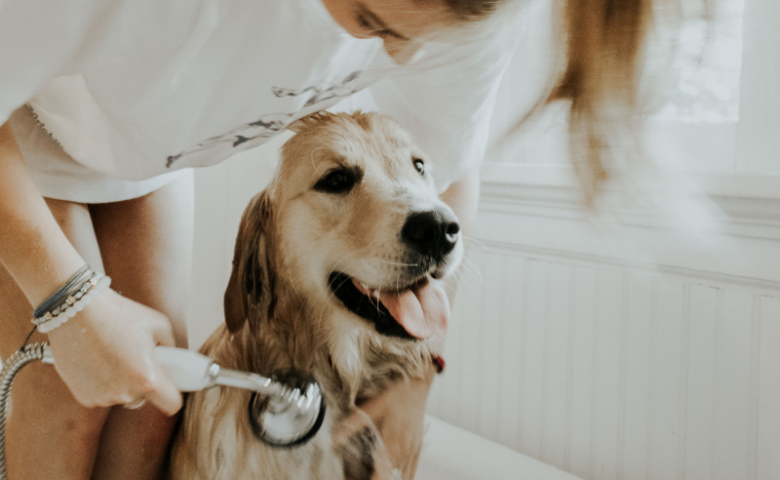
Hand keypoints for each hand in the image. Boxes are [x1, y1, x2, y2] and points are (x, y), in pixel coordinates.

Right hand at [46, 289, 181, 414]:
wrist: (76, 312)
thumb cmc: (119, 314)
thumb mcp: (159, 325)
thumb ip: (171, 347)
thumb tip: (174, 359)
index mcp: (147, 378)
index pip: (172, 404)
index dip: (173, 394)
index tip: (169, 384)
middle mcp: (125, 393)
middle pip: (145, 398)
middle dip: (143, 382)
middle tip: (134, 358)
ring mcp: (102, 397)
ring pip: (122, 396)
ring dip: (122, 383)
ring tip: (113, 355)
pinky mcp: (83, 397)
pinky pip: (102, 394)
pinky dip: (103, 383)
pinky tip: (97, 361)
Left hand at [333, 367, 434, 479]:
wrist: (419, 384)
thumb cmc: (397, 393)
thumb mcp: (372, 406)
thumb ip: (352, 425)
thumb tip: (332, 440)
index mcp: (392, 443)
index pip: (380, 478)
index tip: (351, 479)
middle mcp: (404, 452)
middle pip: (387, 479)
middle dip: (372, 479)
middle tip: (354, 476)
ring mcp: (413, 452)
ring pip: (399, 477)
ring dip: (385, 478)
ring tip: (371, 473)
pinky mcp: (418, 449)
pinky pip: (411, 473)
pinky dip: (400, 478)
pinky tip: (389, 474)